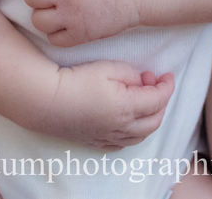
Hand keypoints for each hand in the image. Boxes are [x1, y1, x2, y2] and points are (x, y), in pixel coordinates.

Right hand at [38, 62, 173, 149]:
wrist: (44, 99)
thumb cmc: (76, 80)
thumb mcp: (108, 67)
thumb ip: (132, 74)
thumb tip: (142, 82)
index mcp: (128, 108)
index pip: (159, 100)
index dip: (167, 86)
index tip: (167, 75)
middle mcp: (121, 128)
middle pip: (154, 121)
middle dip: (161, 102)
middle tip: (153, 83)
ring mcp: (108, 137)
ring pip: (140, 135)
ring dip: (149, 118)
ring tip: (142, 99)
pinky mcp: (95, 141)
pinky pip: (122, 144)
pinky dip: (133, 133)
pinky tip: (127, 120)